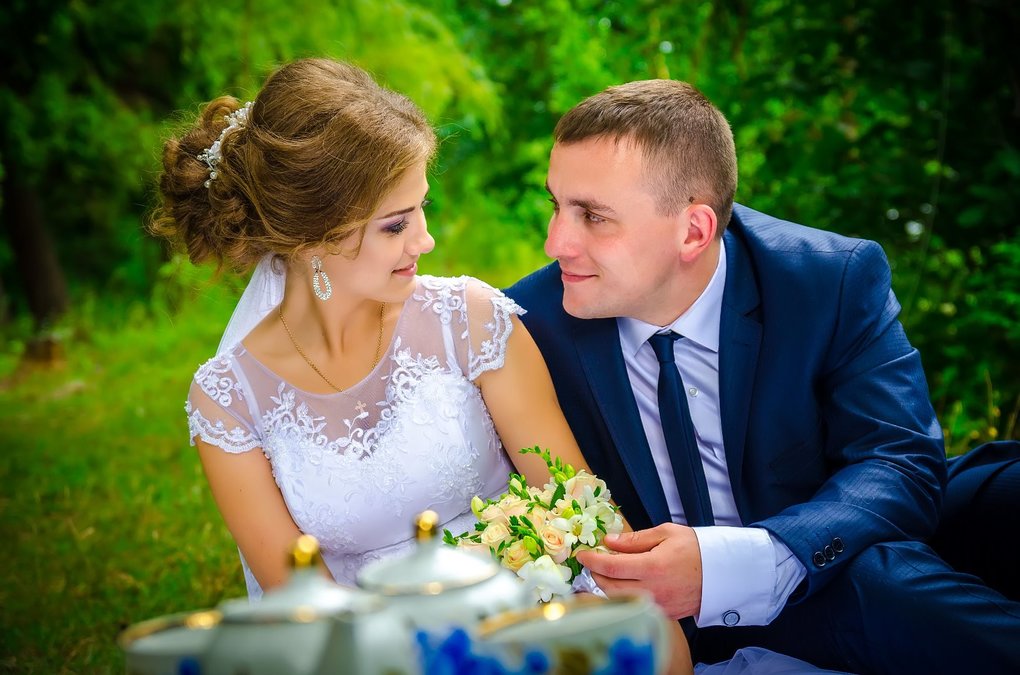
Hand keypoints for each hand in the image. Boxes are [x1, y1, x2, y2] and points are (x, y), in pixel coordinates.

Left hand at [575, 523, 702, 619]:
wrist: (722, 572)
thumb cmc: (694, 548)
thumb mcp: (665, 533)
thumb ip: (634, 539)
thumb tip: (609, 542)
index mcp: (652, 566)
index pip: (611, 567)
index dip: (592, 561)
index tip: (582, 555)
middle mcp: (653, 589)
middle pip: (609, 587)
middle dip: (596, 574)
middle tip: (594, 561)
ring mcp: (657, 605)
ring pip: (619, 600)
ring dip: (607, 586)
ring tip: (609, 571)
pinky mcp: (663, 614)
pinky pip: (634, 606)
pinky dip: (623, 596)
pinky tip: (625, 583)